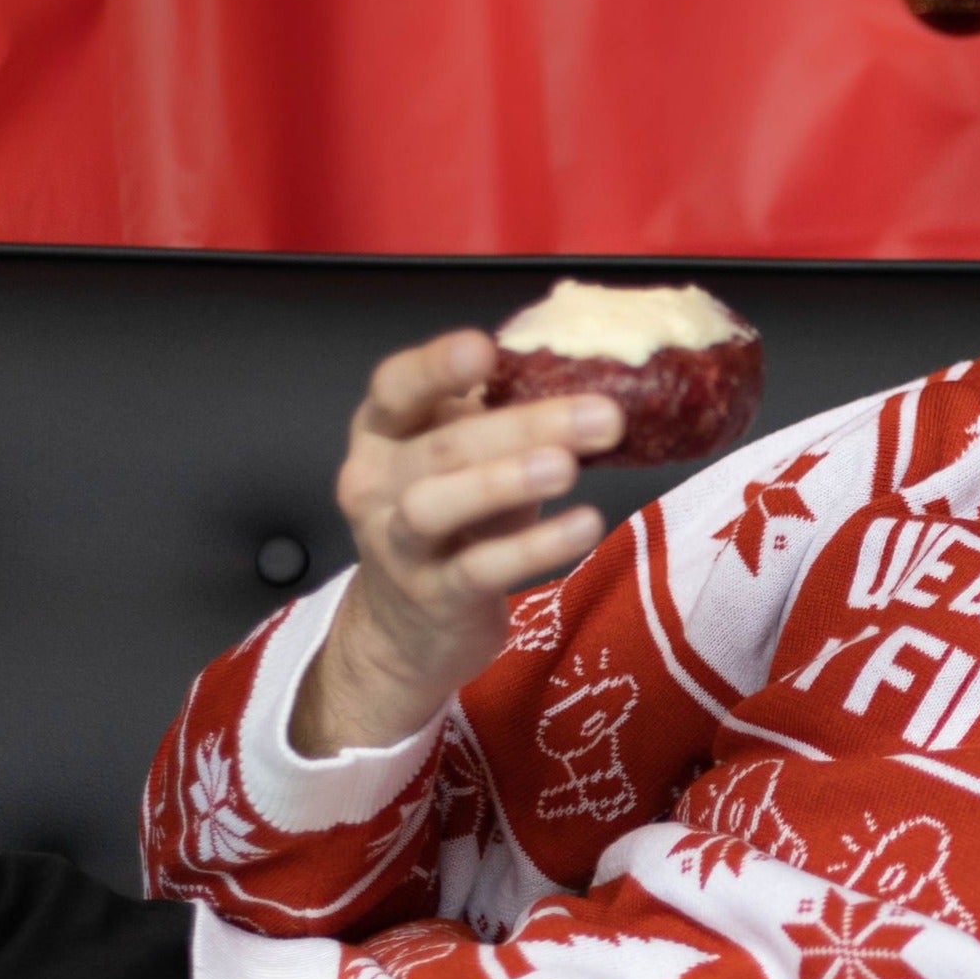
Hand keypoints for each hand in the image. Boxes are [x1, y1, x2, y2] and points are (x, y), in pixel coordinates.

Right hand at [290, 329, 626, 756]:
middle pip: (444, 445)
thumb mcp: (465, 462)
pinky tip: (584, 525)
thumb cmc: (454, 524)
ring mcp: (397, 543)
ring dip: (507, 481)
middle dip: (525, 425)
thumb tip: (584, 368)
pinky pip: (480, 569)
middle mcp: (377, 481)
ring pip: (439, 504)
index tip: (485, 349)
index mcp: (383, 432)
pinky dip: (534, 547)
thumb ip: (499, 417)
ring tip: (567, 467)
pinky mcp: (432, 596)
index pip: (396, 386)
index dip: (435, 366)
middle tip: (603, 415)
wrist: (405, 630)